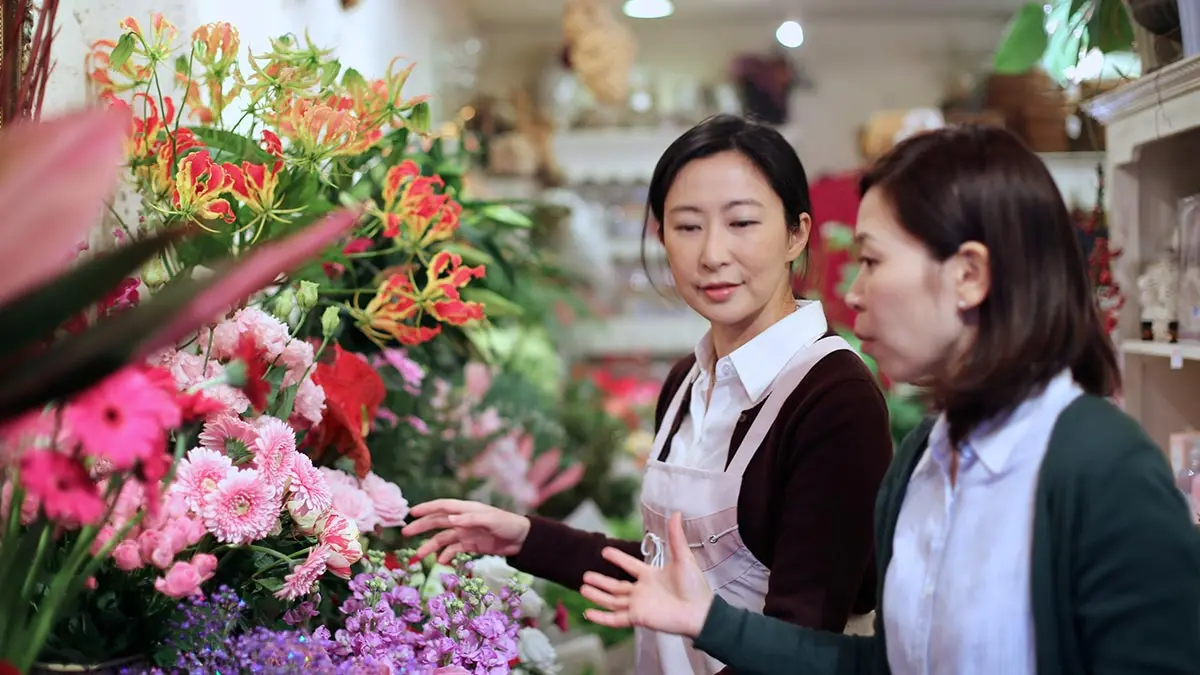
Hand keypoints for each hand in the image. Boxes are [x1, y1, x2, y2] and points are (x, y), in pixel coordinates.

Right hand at [401, 499, 530, 563]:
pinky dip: (445, 555)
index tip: (412, 512)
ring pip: (442, 539)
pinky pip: (453, 550)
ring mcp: (465, 533)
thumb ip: (470, 519)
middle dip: (421, 527)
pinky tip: (440, 562)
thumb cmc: (507, 524)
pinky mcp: (470, 545)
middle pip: (437, 522)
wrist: (521, 539)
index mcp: (466, 510)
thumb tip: (450, 519)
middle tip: (405, 533)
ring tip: (418, 555)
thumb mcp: (490, 520)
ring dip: (430, 546)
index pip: (442, 506)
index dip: (427, 508)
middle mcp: (462, 520)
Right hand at [580, 512, 713, 638]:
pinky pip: (615, 619)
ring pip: (612, 600)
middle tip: (585, 575)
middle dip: (601, 581)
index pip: (630, 565)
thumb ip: (676, 537)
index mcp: (651, 576)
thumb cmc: (694, 587)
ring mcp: (638, 605)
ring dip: (598, 595)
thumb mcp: (683, 558)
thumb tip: (677, 513)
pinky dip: (601, 618)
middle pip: (616, 586)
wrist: (699, 612)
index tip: (605, 551)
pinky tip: (588, 613)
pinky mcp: (638, 618)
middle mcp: (642, 591)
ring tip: (583, 588)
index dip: (618, 558)